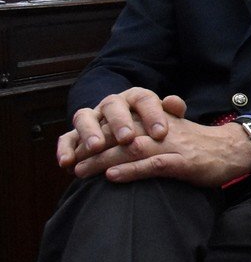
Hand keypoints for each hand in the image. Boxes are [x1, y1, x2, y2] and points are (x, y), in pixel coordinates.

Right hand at [58, 86, 178, 169]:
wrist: (130, 140)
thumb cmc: (153, 131)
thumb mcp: (167, 121)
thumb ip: (173, 112)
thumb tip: (174, 102)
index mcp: (135, 98)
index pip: (144, 99)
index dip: (152, 114)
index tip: (161, 133)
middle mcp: (112, 105)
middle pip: (112, 105)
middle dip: (119, 121)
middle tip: (127, 138)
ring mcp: (92, 118)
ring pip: (85, 117)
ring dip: (89, 132)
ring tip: (95, 148)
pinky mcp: (75, 135)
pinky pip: (66, 138)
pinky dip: (65, 149)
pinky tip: (67, 163)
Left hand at [70, 116, 250, 185]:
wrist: (235, 150)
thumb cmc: (202, 145)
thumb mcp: (174, 132)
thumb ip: (150, 133)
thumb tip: (122, 142)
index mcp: (157, 122)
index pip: (120, 125)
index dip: (95, 135)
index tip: (74, 149)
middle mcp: (162, 131)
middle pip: (119, 136)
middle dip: (91, 149)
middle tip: (69, 162)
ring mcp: (172, 146)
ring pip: (131, 150)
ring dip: (102, 160)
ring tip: (80, 170)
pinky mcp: (184, 163)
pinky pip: (153, 165)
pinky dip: (131, 171)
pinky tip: (112, 177)